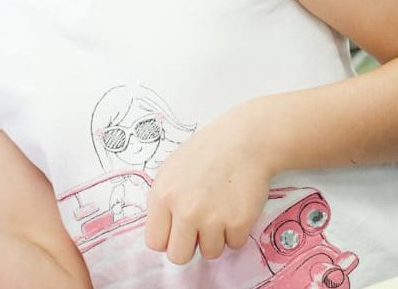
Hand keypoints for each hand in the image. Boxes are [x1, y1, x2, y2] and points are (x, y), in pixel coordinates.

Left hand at [144, 101, 273, 264]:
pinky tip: (234, 207)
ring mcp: (212, 219)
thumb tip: (163, 233)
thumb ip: (163, 202)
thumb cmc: (206, 153)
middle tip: (198, 228)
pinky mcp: (238, 223)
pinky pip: (234, 245)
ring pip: (210, 253)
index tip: (176, 229)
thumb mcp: (171, 170)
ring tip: (219, 210)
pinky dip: (236, 231)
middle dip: (189, 246)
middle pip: (179, 257)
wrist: (243, 141)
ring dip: (216, 237)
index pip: (154, 241)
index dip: (167, 237)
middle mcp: (185, 210)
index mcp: (162, 196)